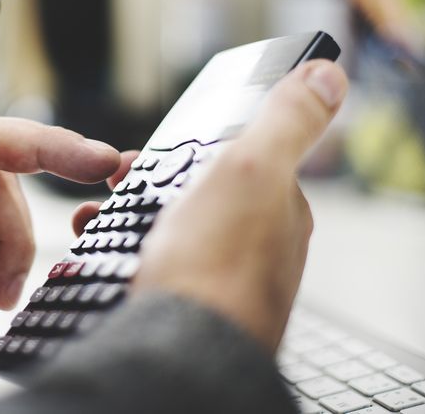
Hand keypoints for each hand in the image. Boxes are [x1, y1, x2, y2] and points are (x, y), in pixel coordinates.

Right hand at [70, 60, 347, 351]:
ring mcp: (224, 283)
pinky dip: (128, 258)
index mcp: (279, 211)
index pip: (237, 163)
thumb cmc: (216, 264)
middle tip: (112, 186)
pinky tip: (113, 262)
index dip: (187, 151)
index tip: (143, 153)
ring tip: (95, 221)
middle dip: (151, 187)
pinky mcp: (191, 311)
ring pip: (174, 237)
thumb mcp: (253, 168)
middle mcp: (259, 250)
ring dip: (131, 223)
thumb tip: (330, 73)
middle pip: (200, 200)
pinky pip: (157, 272)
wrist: (183, 351)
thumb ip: (289, 119)